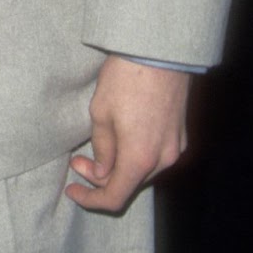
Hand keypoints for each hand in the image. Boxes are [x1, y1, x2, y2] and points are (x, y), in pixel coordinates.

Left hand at [65, 56, 190, 212]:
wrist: (159, 52)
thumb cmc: (125, 79)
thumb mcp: (100, 113)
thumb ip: (101, 149)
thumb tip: (101, 173)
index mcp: (139, 158)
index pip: (114, 197)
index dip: (90, 200)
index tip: (72, 190)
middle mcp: (162, 160)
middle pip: (129, 184)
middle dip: (100, 178)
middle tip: (77, 160)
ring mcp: (175, 148)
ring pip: (143, 172)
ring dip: (119, 167)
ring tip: (96, 147)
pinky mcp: (181, 135)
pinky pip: (155, 157)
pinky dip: (136, 156)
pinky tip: (121, 139)